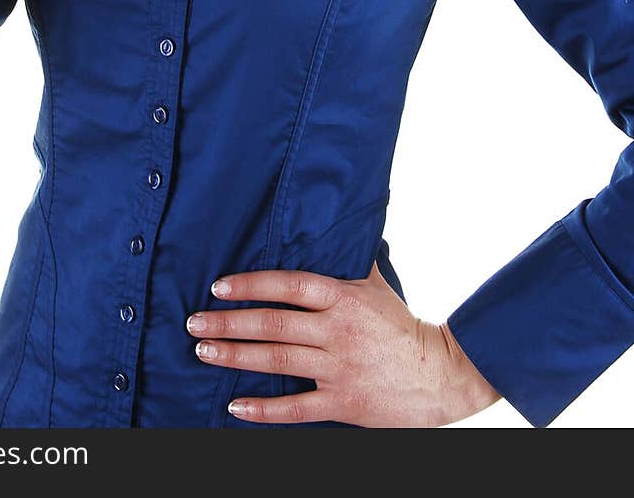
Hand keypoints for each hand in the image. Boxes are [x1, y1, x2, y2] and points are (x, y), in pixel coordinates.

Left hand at [185, 262, 501, 426]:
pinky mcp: (343, 403)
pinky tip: (235, 405)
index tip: (219, 287)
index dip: (251, 285)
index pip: (288, 285)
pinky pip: (295, 409)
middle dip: (229, 322)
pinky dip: (263, 410)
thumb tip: (332, 223)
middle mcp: (337, 331)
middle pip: (273, 324)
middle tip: (194, 321)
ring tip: (203, 350)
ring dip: (235, 356)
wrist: (440, 375)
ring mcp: (338, 369)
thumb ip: (348, 259)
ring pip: (277, 361)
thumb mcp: (375, 284)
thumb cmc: (402, 326)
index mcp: (343, 298)